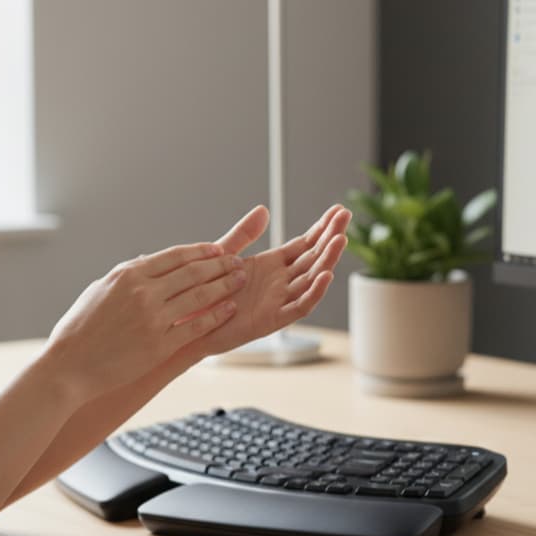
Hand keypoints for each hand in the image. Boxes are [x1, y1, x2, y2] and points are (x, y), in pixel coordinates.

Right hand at [47, 243, 246, 398]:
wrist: (69, 367)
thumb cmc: (79, 329)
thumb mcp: (98, 289)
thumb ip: (127, 273)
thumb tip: (149, 259)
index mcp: (127, 274)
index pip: (174, 256)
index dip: (200, 251)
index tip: (217, 250)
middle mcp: (143, 292)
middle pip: (193, 272)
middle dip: (220, 265)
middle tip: (237, 263)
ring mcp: (153, 319)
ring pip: (200, 296)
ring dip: (224, 286)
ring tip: (240, 280)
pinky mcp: (159, 345)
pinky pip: (197, 326)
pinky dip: (217, 315)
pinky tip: (230, 309)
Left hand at [192, 203, 350, 356]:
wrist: (189, 325)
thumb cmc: (206, 294)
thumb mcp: (224, 257)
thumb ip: (244, 235)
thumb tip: (263, 210)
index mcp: (271, 266)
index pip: (305, 244)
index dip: (322, 228)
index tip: (338, 211)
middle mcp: (279, 283)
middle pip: (313, 258)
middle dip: (330, 237)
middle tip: (346, 216)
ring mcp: (277, 302)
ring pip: (311, 280)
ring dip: (327, 260)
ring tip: (340, 240)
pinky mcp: (270, 321)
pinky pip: (298, 308)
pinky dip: (313, 293)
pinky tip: (325, 275)